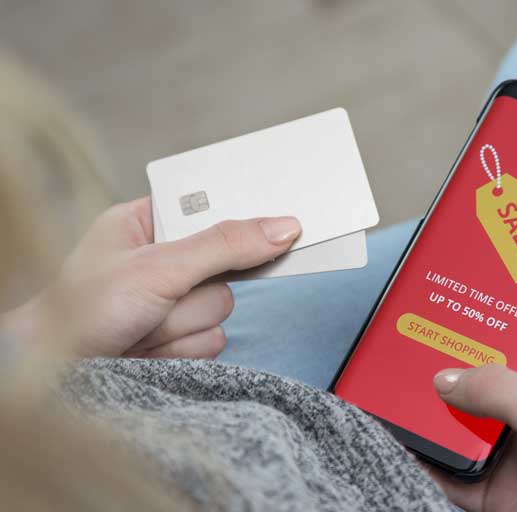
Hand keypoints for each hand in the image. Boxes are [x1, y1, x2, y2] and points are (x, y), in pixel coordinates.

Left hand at [1, 197, 300, 357]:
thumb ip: (224, 246)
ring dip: (183, 324)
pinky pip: (214, 342)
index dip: (245, 219)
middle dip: (195, 289)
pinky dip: (182, 349)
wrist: (53, 375)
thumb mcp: (157, 267)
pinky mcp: (181, 339)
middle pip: (230, 267)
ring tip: (141, 326)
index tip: (284, 220)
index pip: (217, 209)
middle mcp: (167, 260)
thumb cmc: (81, 309)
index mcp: (151, 223)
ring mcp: (175, 302)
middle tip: (159, 294)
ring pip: (224, 309)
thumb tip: (283, 227)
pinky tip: (146, 347)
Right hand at [430, 258, 516, 510]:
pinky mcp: (502, 486)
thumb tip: (447, 378)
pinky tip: (403, 431)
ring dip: (447, 397)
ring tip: (413, 367)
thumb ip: (502, 391)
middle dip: (484, 337)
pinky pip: (455, 464)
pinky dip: (428, 452)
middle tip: (450, 307)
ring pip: (479, 410)